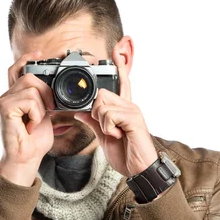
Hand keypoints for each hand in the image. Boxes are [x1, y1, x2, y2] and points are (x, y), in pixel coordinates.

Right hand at [0, 50, 55, 178]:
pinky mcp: (5, 108)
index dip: (27, 59)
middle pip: (29, 75)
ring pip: (31, 87)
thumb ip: (45, 101)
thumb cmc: (33, 142)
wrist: (25, 159)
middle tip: (49, 109)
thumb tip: (57, 91)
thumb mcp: (44, 116)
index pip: (17, 69)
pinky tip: (30, 126)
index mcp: (15, 96)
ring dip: (41, 106)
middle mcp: (7, 96)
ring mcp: (4, 101)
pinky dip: (36, 114)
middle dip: (46, 90)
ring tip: (35, 122)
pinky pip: (29, 100)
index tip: (40, 54)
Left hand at [73, 45, 157, 177]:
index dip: (119, 66)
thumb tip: (80, 112)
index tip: (117, 50)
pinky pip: (110, 115)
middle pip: (102, 94)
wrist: (138, 169)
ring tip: (114, 134)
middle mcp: (129, 106)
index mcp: (123, 109)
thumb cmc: (126, 154)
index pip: (121, 82)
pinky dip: (108, 128)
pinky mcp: (134, 119)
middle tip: (106, 128)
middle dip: (96, 112)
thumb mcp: (104, 137)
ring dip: (102, 123)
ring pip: (103, 105)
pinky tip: (118, 136)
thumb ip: (94, 122)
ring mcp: (132, 111)